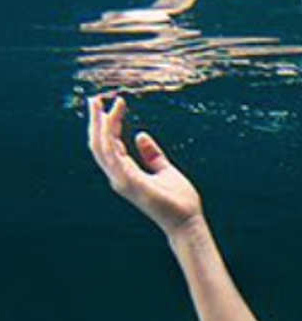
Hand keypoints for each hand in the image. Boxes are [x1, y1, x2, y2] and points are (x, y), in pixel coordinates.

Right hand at [86, 93, 205, 236]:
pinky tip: (109, 120)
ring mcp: (121, 180)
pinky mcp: (129, 183)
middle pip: (99, 143)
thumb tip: (140, 135)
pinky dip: (108, 138)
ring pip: (100, 147)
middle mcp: (119, 175)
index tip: (120, 103)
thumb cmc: (179, 200)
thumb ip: (152, 154)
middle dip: (95, 120)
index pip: (111, 142)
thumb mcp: (165, 170)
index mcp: (126, 171)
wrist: (188, 221)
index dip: (112, 122)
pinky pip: (112, 157)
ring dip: (97, 125)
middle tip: (95, 98)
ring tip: (98, 104)